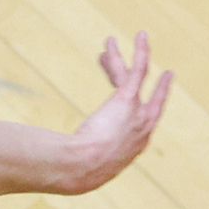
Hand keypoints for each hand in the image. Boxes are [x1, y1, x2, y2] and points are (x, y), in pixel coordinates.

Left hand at [60, 33, 172, 193]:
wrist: (82, 169)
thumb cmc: (76, 172)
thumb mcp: (82, 169)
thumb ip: (80, 161)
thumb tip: (56, 162)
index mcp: (134, 147)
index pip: (140, 122)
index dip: (144, 110)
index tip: (144, 102)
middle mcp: (143, 129)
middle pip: (143, 96)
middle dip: (142, 81)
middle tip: (152, 71)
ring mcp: (138, 113)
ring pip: (136, 77)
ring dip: (128, 57)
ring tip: (128, 38)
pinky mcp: (127, 100)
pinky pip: (138, 70)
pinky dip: (140, 51)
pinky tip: (140, 36)